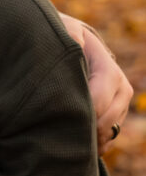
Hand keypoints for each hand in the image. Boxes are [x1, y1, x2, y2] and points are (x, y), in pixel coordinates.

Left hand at [59, 14, 132, 152]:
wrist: (73, 43)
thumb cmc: (65, 36)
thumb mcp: (66, 29)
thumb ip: (70, 35)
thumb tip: (75, 43)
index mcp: (109, 70)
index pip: (98, 102)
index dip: (80, 115)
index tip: (54, 120)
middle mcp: (120, 88)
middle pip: (106, 122)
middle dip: (83, 132)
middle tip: (54, 137)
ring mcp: (120, 104)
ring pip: (109, 133)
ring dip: (88, 141)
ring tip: (61, 141)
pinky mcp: (116, 115)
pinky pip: (108, 139)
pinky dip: (93, 146)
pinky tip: (73, 145)